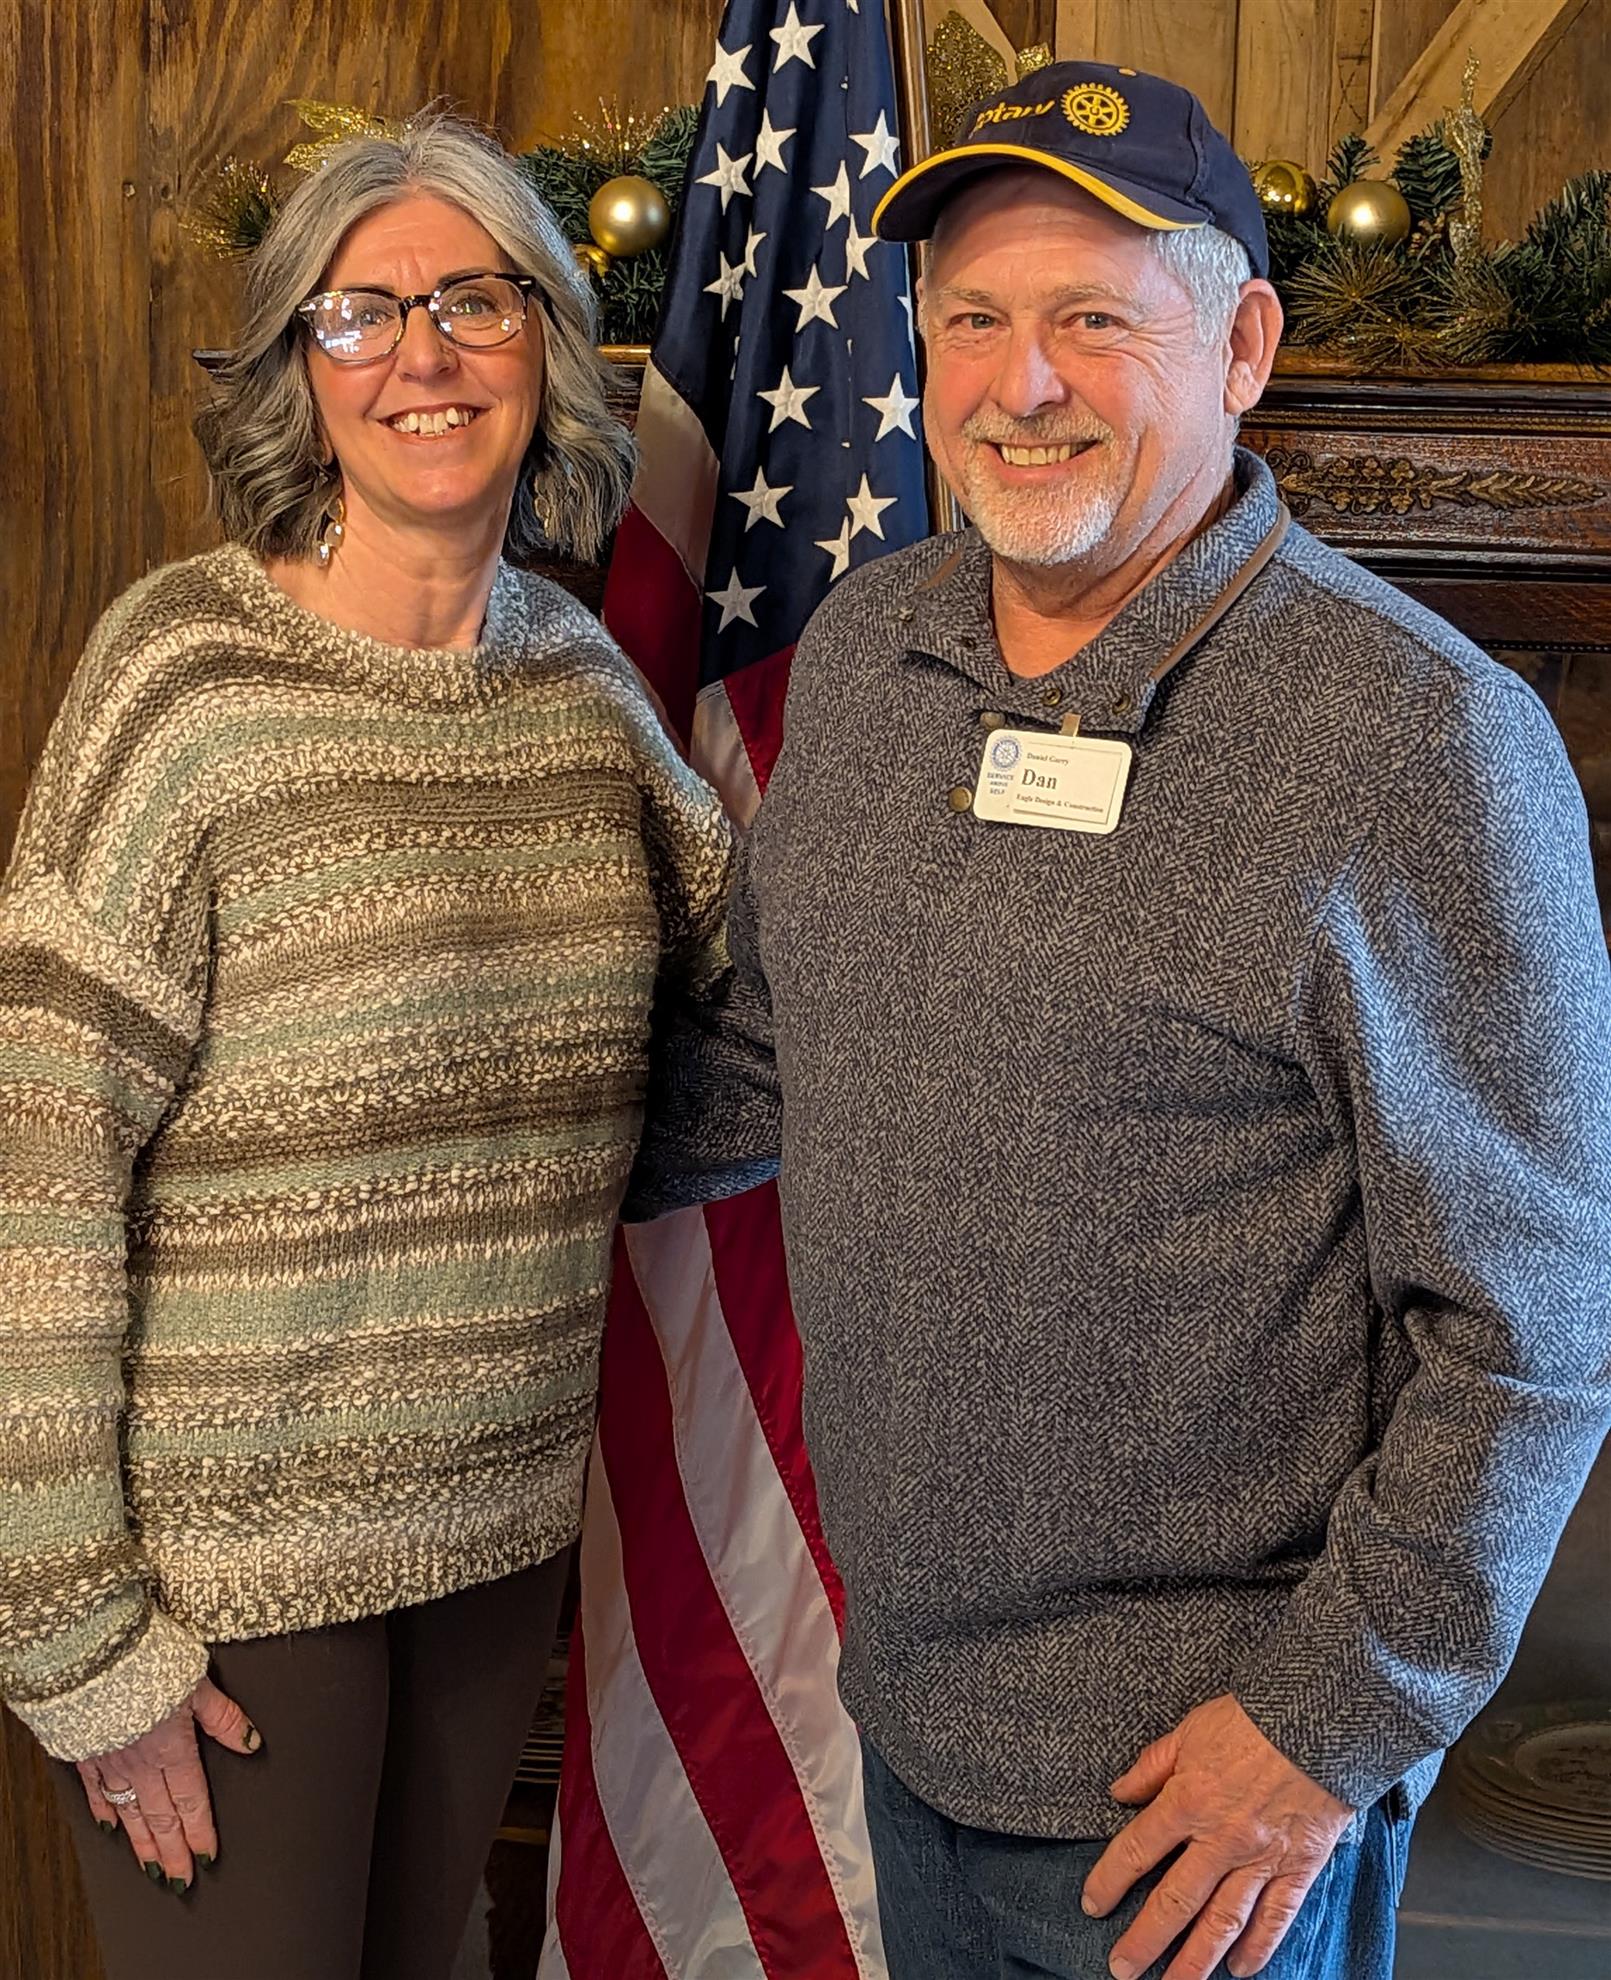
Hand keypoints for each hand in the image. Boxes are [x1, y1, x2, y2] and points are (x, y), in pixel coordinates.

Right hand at [76, 1676, 260, 1890]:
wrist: (92, 1658)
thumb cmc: (146, 1664)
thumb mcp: (198, 1685)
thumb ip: (224, 1717)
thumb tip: (250, 1742)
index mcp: (173, 1749)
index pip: (192, 1800)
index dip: (201, 1831)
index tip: (207, 1856)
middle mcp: (142, 1764)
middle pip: (162, 1817)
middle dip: (174, 1851)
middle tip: (181, 1880)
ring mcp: (112, 1762)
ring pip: (131, 1813)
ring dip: (143, 1843)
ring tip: (153, 1867)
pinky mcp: (87, 1754)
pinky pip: (96, 1792)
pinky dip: (105, 1812)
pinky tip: (111, 1828)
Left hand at [1080, 1694, 1352, 1979]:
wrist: (1318, 1721)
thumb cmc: (1252, 1719)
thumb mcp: (1189, 1730)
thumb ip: (1152, 1766)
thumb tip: (1120, 1792)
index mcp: (1188, 1801)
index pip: (1136, 1850)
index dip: (1109, 1881)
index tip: (1093, 1904)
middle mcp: (1220, 1839)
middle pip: (1175, 1901)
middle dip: (1145, 1940)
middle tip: (1121, 1968)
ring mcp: (1261, 1858)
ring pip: (1222, 1922)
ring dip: (1195, 1960)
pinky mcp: (1298, 1867)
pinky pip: (1276, 1917)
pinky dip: (1258, 1948)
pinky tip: (1240, 1969)